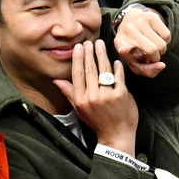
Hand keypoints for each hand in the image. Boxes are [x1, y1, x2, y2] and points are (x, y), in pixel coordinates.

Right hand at [54, 40, 137, 154]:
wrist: (116, 135)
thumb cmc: (97, 122)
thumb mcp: (80, 109)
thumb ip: (69, 92)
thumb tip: (56, 80)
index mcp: (81, 99)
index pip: (77, 74)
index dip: (77, 59)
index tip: (78, 47)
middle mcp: (92, 97)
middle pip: (90, 70)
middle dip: (89, 53)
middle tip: (88, 42)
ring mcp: (107, 95)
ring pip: (103, 70)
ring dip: (101, 55)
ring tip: (100, 44)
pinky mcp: (122, 95)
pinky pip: (118, 77)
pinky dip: (117, 68)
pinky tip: (115, 60)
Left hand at [113, 7, 170, 77]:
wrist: (130, 22)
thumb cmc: (133, 47)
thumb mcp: (135, 62)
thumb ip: (147, 70)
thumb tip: (162, 65)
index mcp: (120, 43)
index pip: (122, 47)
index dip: (124, 49)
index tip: (124, 50)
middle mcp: (129, 30)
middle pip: (152, 50)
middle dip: (156, 58)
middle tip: (152, 56)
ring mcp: (140, 21)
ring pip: (162, 44)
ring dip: (162, 50)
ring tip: (154, 47)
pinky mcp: (152, 16)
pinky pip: (167, 36)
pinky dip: (166, 41)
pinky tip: (157, 39)